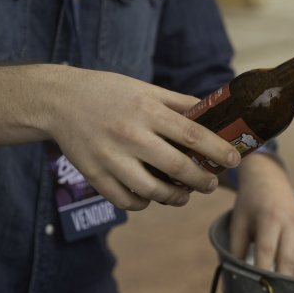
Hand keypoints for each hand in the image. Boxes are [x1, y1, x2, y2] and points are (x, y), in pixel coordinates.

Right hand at [45, 67, 240, 210]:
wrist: (58, 100)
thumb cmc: (108, 92)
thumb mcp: (145, 89)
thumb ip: (178, 103)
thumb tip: (213, 113)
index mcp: (147, 111)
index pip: (192, 135)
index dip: (217, 150)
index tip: (234, 160)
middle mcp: (130, 135)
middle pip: (177, 167)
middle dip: (201, 180)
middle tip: (211, 183)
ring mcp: (110, 158)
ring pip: (152, 191)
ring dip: (175, 197)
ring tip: (184, 194)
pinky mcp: (94, 175)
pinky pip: (125, 200)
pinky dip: (143, 203)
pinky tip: (151, 196)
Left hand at [229, 153, 293, 276]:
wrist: (270, 181)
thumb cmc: (249, 204)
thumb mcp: (237, 222)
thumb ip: (235, 249)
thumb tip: (234, 277)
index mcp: (269, 217)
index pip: (267, 251)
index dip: (262, 272)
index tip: (255, 291)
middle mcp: (290, 222)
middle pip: (289, 259)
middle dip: (280, 283)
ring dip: (292, 282)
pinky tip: (289, 285)